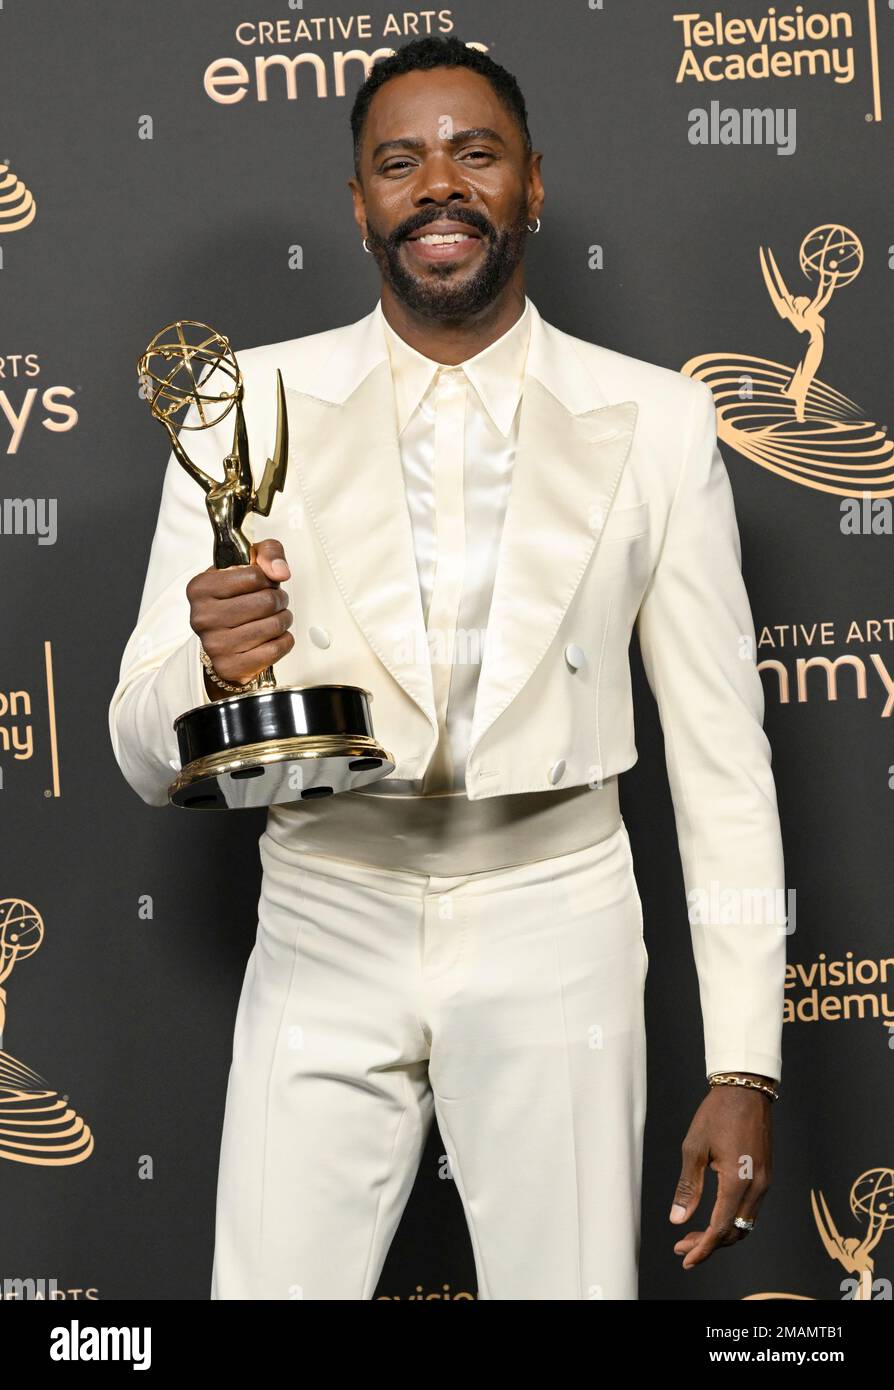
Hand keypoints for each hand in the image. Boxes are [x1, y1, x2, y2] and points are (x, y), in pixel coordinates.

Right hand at [186, 538, 293, 695]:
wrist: (221, 638)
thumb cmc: (234, 599)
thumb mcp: (247, 564)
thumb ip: (267, 553)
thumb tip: (280, 571)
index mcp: (200, 588)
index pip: (255, 576)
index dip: (268, 579)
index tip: (263, 583)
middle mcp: (203, 617)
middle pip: (267, 601)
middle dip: (279, 600)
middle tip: (274, 602)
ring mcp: (215, 644)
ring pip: (274, 625)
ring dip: (283, 619)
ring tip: (275, 618)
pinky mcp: (230, 666)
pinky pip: (275, 649)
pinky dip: (284, 641)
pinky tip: (273, 637)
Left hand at [669, 1076, 772, 1268]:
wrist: (746, 1090)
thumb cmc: (716, 1114)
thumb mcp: (694, 1148)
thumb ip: (688, 1187)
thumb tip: (678, 1220)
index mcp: (738, 1181)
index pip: (720, 1227)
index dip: (703, 1247)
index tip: (685, 1258)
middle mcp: (757, 1186)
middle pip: (735, 1231)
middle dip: (709, 1244)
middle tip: (682, 1247)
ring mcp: (764, 1182)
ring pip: (745, 1223)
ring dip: (721, 1234)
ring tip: (693, 1236)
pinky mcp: (765, 1176)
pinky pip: (751, 1209)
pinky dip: (732, 1220)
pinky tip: (713, 1218)